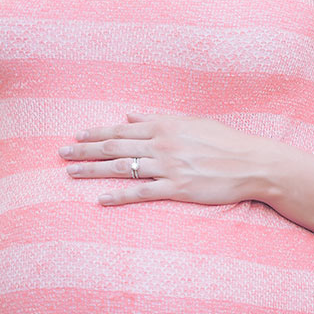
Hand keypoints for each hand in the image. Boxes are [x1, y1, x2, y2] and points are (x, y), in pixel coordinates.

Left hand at [59, 112, 269, 206]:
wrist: (251, 163)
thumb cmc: (224, 141)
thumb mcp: (191, 121)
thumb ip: (158, 118)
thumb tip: (130, 114)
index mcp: (164, 126)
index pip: (122, 129)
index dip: (96, 132)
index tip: (76, 135)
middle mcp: (161, 144)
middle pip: (114, 148)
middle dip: (84, 150)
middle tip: (61, 153)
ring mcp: (168, 168)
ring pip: (121, 169)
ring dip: (92, 171)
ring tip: (70, 174)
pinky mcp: (176, 189)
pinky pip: (141, 193)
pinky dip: (119, 197)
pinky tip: (101, 200)